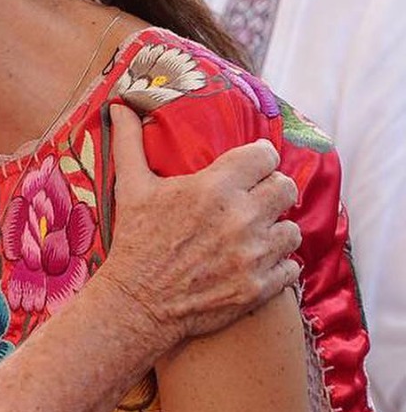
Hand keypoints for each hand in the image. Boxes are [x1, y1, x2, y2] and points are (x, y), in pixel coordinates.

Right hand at [106, 104, 300, 345]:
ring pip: (292, 229)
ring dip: (277, 230)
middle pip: (286, 188)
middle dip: (272, 191)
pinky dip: (279, 266)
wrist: (136, 304)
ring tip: (258, 234)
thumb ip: (130, 143)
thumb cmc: (134, 242)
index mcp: (213, 188)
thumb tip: (119, 107)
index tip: (250, 167)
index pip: (265, 156)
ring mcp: (252, 256)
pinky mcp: (259, 288)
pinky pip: (292, 268)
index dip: (259, 160)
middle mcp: (239, 219)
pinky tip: (258, 263)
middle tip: (255, 200)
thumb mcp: (131, 188)